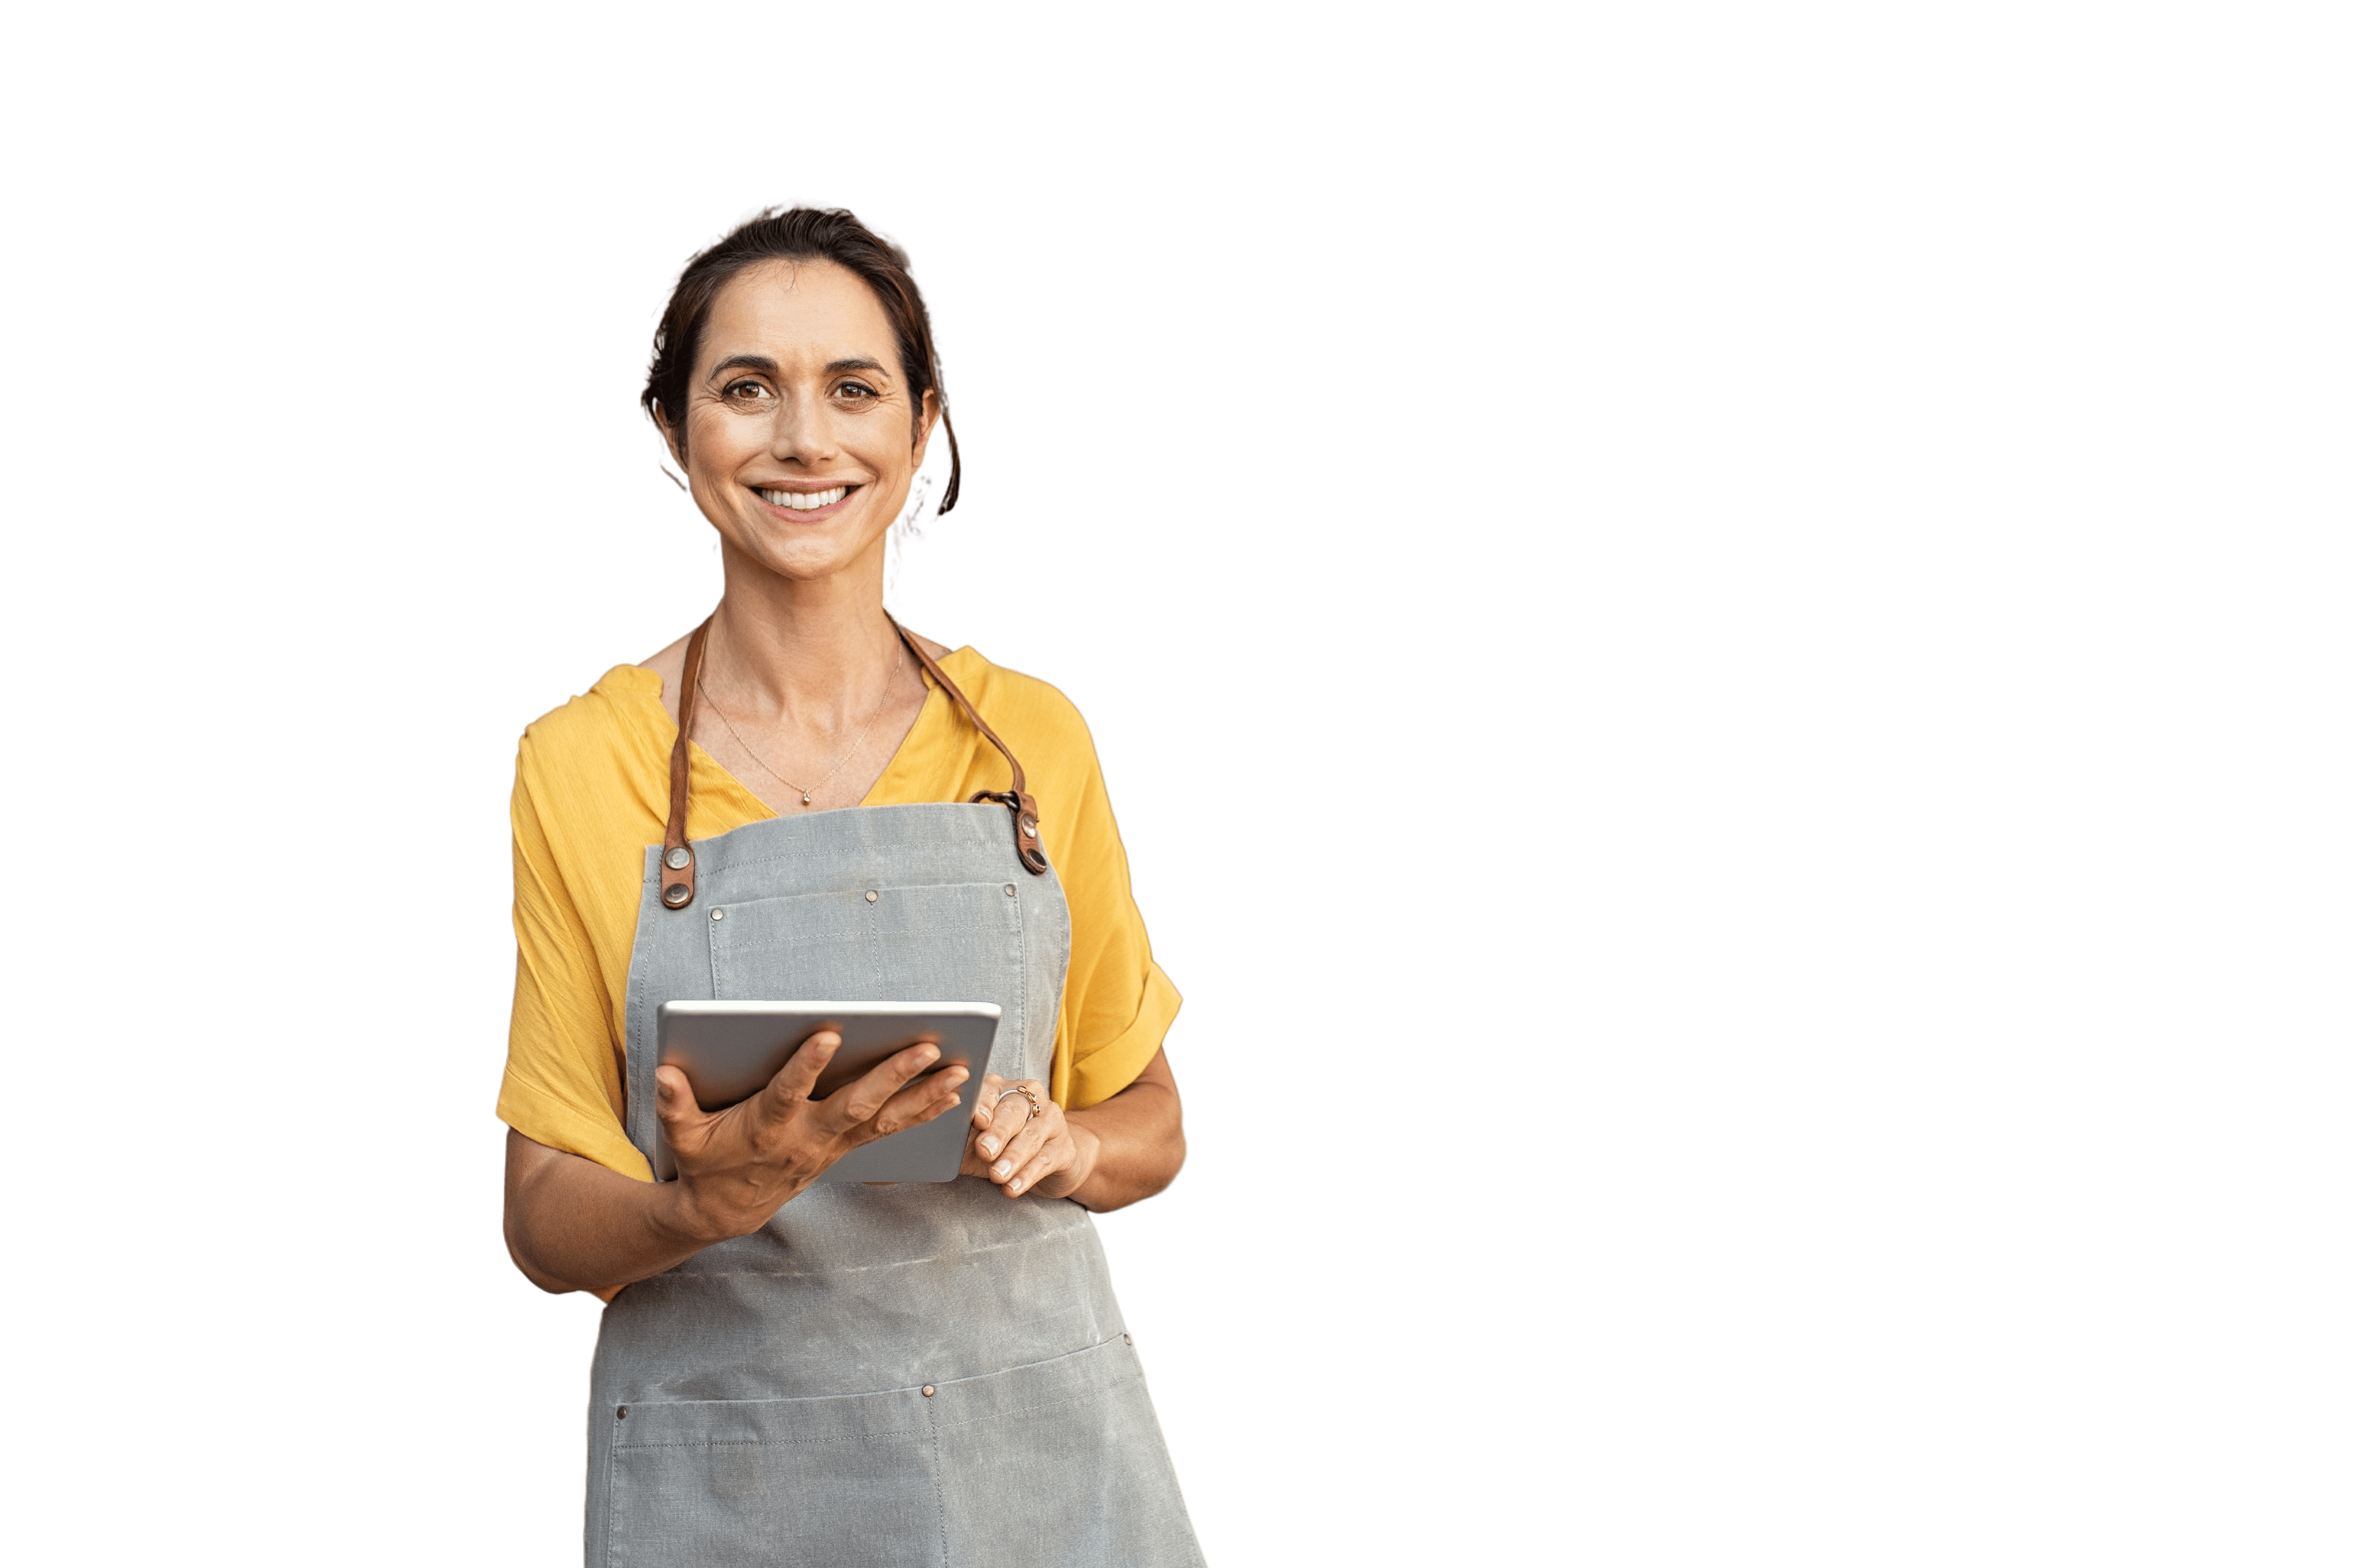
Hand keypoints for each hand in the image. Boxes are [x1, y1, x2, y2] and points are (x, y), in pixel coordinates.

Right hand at [656, 1032, 968, 1241]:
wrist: (726, 1212)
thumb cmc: (705, 1162)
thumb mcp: (682, 1136)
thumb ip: (675, 1104)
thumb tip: (665, 1073)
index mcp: (767, 1127)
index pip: (788, 1092)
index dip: (807, 1066)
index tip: (829, 1033)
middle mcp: (807, 1137)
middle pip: (855, 1104)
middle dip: (893, 1075)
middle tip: (927, 1047)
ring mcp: (831, 1145)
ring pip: (884, 1118)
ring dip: (923, 1095)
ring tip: (960, 1070)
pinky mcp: (844, 1149)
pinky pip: (890, 1130)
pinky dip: (922, 1112)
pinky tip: (952, 1094)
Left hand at [964, 1074, 1097, 1199]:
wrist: (1047, 1162)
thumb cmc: (1001, 1147)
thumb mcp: (975, 1140)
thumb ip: (959, 1136)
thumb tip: (933, 1142)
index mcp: (1002, 1089)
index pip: (991, 1089)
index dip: (984, 1104)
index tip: (976, 1120)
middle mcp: (1030, 1098)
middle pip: (1014, 1111)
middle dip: (998, 1132)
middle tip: (984, 1151)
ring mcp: (1051, 1121)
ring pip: (1031, 1136)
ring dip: (1013, 1157)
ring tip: (997, 1175)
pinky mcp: (1065, 1147)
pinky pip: (1045, 1160)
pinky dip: (1027, 1175)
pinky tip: (1013, 1187)